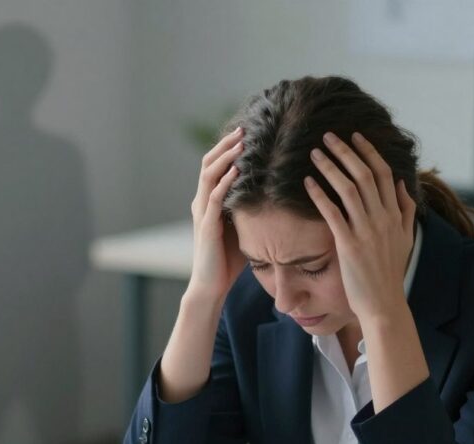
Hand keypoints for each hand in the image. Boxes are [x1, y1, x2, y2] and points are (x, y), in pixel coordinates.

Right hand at [187, 127, 245, 301]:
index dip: (227, 147)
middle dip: (226, 144)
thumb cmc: (227, 260)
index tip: (245, 132)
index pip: (214, 165)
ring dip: (225, 156)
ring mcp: (201, 213)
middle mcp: (200, 202)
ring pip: (209, 175)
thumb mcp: (240, 227)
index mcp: (207, 201)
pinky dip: (225, 181)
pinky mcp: (206, 226)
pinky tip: (238, 169)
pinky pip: (214, 197)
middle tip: (244, 128)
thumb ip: (248, 209)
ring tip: (241, 142)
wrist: (211, 286)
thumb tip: (273, 194)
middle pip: (208, 162)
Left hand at [303, 131, 416, 322]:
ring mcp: (366, 230)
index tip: (355, 136)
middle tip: (328, 136)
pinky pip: (333, 213)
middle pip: (364, 174)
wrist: (384, 303)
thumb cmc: (390, 272)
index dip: (369, 152)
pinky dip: (319, 195)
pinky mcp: (349, 244)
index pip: (383, 173)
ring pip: (348, 188)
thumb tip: (401, 183)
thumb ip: (405, 209)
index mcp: (395, 214)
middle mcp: (383, 218)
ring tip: (315, 153)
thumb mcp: (405, 238)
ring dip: (330, 167)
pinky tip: (307, 182)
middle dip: (346, 151)